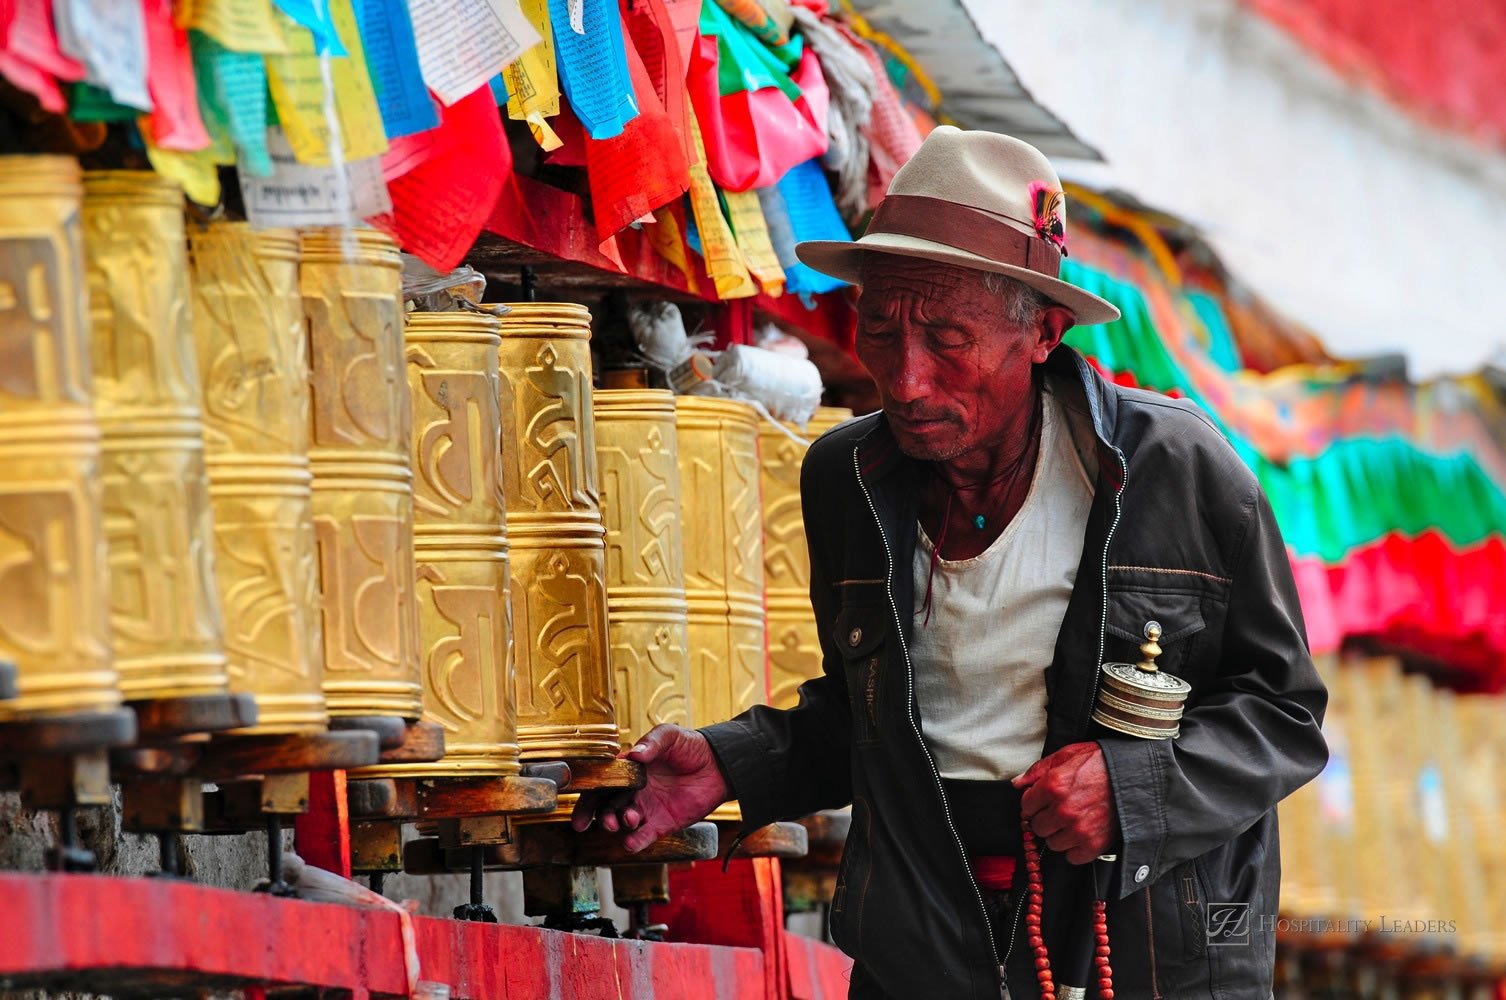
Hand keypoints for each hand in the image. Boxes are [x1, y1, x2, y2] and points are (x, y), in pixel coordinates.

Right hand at [570, 724, 729, 852]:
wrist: (719, 764)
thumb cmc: (690, 747)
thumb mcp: (670, 735)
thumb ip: (652, 742)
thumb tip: (635, 754)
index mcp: (629, 771)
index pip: (602, 785)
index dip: (588, 798)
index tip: (582, 809)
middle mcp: (633, 792)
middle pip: (607, 808)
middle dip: (602, 816)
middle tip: (607, 820)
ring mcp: (647, 809)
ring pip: (623, 823)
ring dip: (620, 825)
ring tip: (629, 819)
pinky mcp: (662, 824)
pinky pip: (643, 837)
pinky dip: (634, 842)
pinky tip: (631, 843)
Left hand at [1012, 742, 1118, 864]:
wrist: (1135, 774)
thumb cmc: (1102, 762)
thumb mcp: (1067, 754)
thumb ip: (1038, 770)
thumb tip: (1018, 783)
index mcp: (1053, 786)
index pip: (1026, 806)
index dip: (1034, 802)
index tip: (1042, 801)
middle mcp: (1064, 810)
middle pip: (1037, 827)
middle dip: (1045, 818)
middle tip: (1058, 811)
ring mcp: (1079, 829)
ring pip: (1053, 843)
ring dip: (1059, 835)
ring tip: (1073, 821)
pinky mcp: (1095, 844)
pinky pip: (1072, 857)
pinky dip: (1075, 849)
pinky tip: (1082, 834)